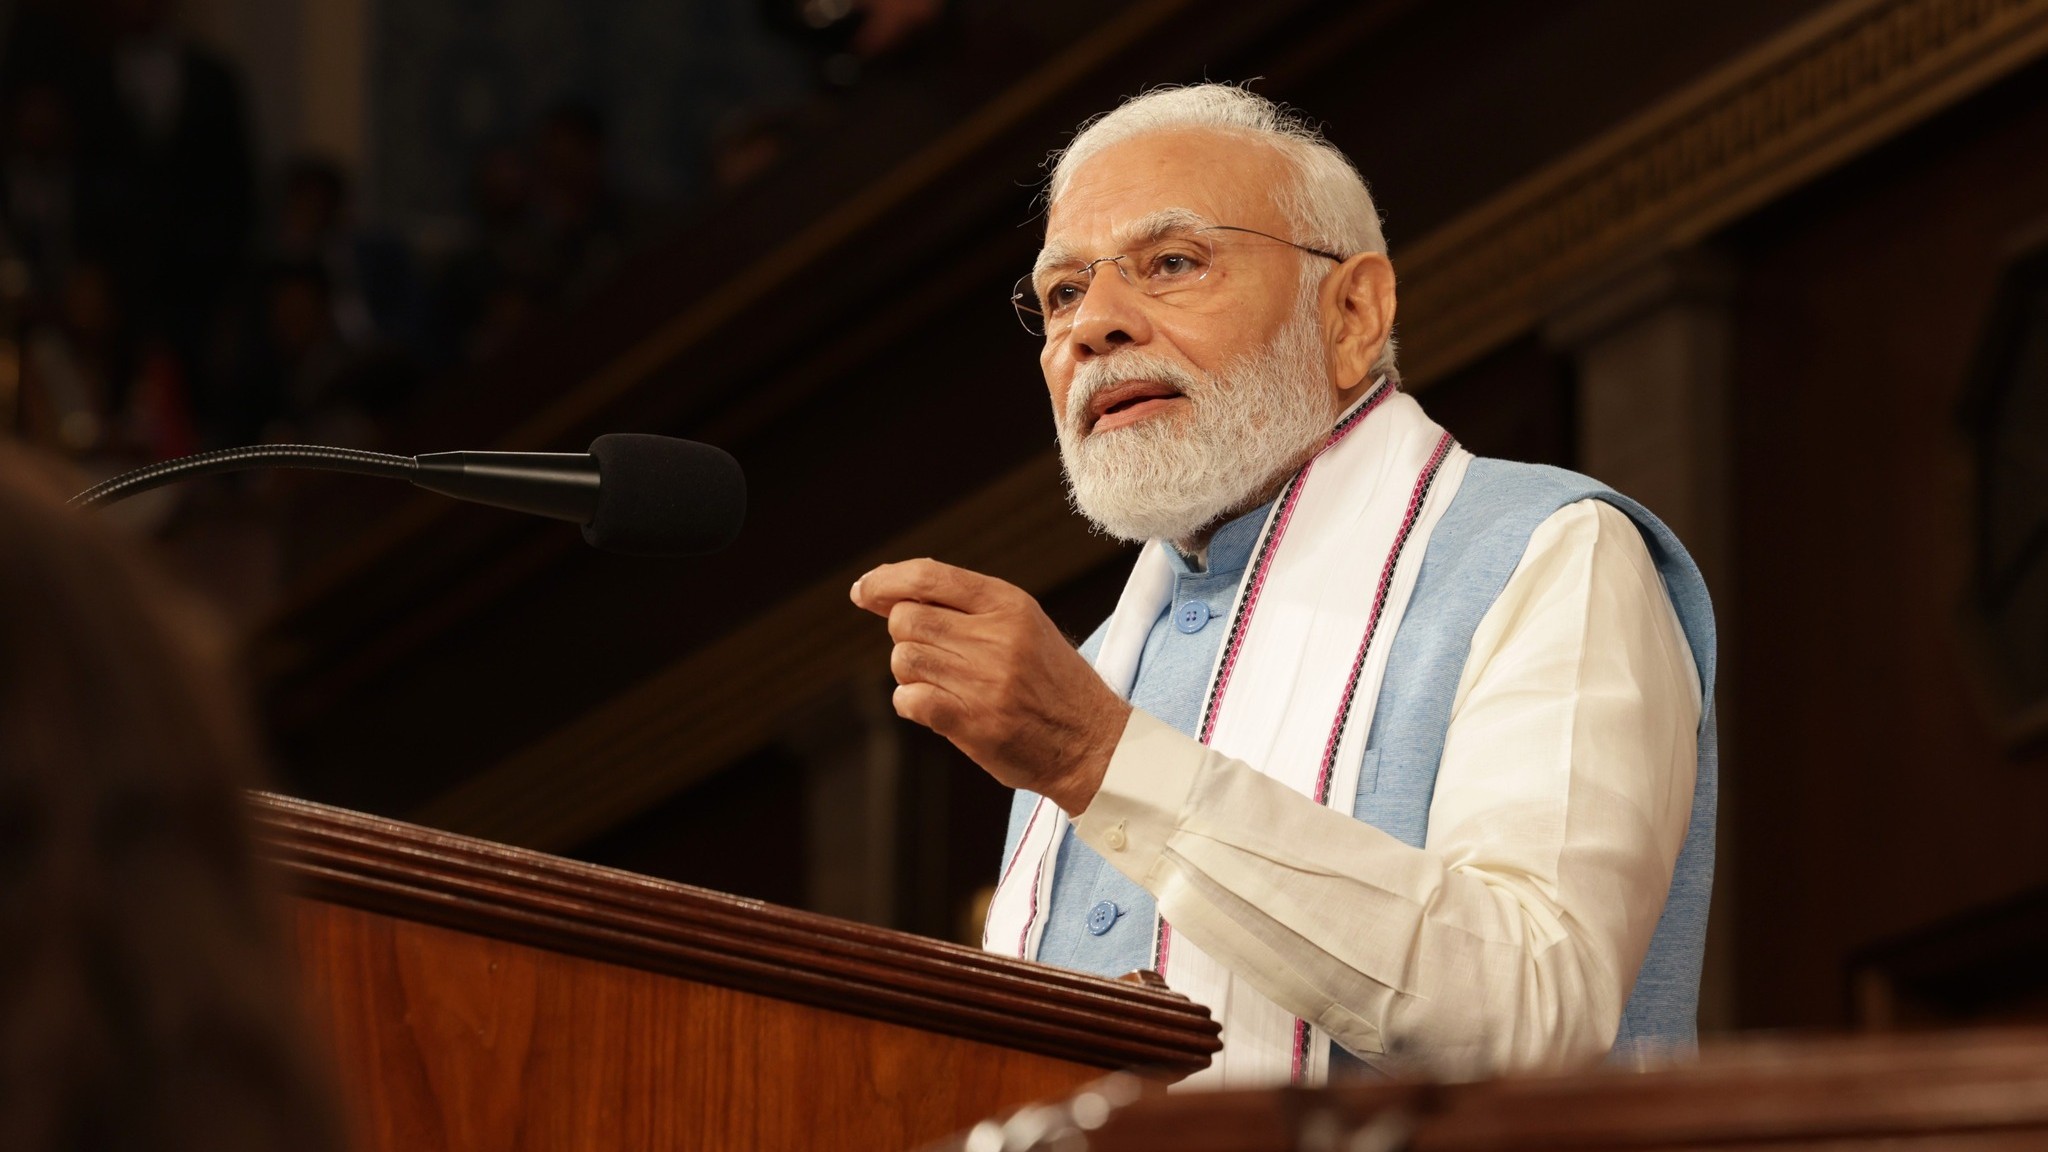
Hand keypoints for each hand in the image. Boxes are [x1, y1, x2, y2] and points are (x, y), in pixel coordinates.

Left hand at [850, 558, 1130, 813]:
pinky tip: (933, 708)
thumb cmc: (1049, 681)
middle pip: (905, 619)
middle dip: (905, 636)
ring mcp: (985, 681)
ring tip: (944, 684)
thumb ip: (961, 604)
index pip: (928, 577)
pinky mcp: (975, 723)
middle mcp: (996, 637)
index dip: (885, 581)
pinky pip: (909, 699)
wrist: (1091, 741)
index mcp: (1009, 604)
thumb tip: (880, 588)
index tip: (863, 591)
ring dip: (910, 673)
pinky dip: (910, 703)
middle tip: (932, 656)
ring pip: (903, 659)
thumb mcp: (1021, 624)